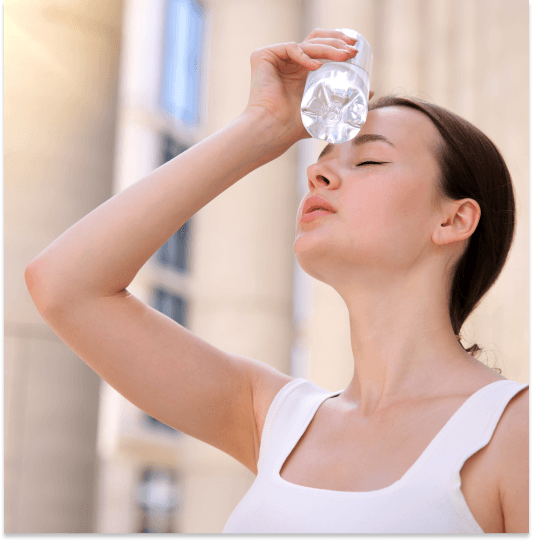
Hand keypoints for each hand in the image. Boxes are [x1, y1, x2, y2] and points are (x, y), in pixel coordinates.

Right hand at [244, 28, 371, 143]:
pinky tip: (317, 66)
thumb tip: (372, 92)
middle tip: (353, 49)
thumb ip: (346, 100)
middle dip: (337, 41)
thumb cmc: (294, 126)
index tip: (355, 51)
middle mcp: (288, 62)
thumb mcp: (326, 110)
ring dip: (329, 47)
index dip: (338, 45)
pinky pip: (290, 48)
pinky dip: (305, 55)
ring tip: (344, 57)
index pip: (320, 49)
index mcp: (299, 71)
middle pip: (315, 40)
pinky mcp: (262, 56)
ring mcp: (275, 58)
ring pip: (307, 43)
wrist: (273, 130)